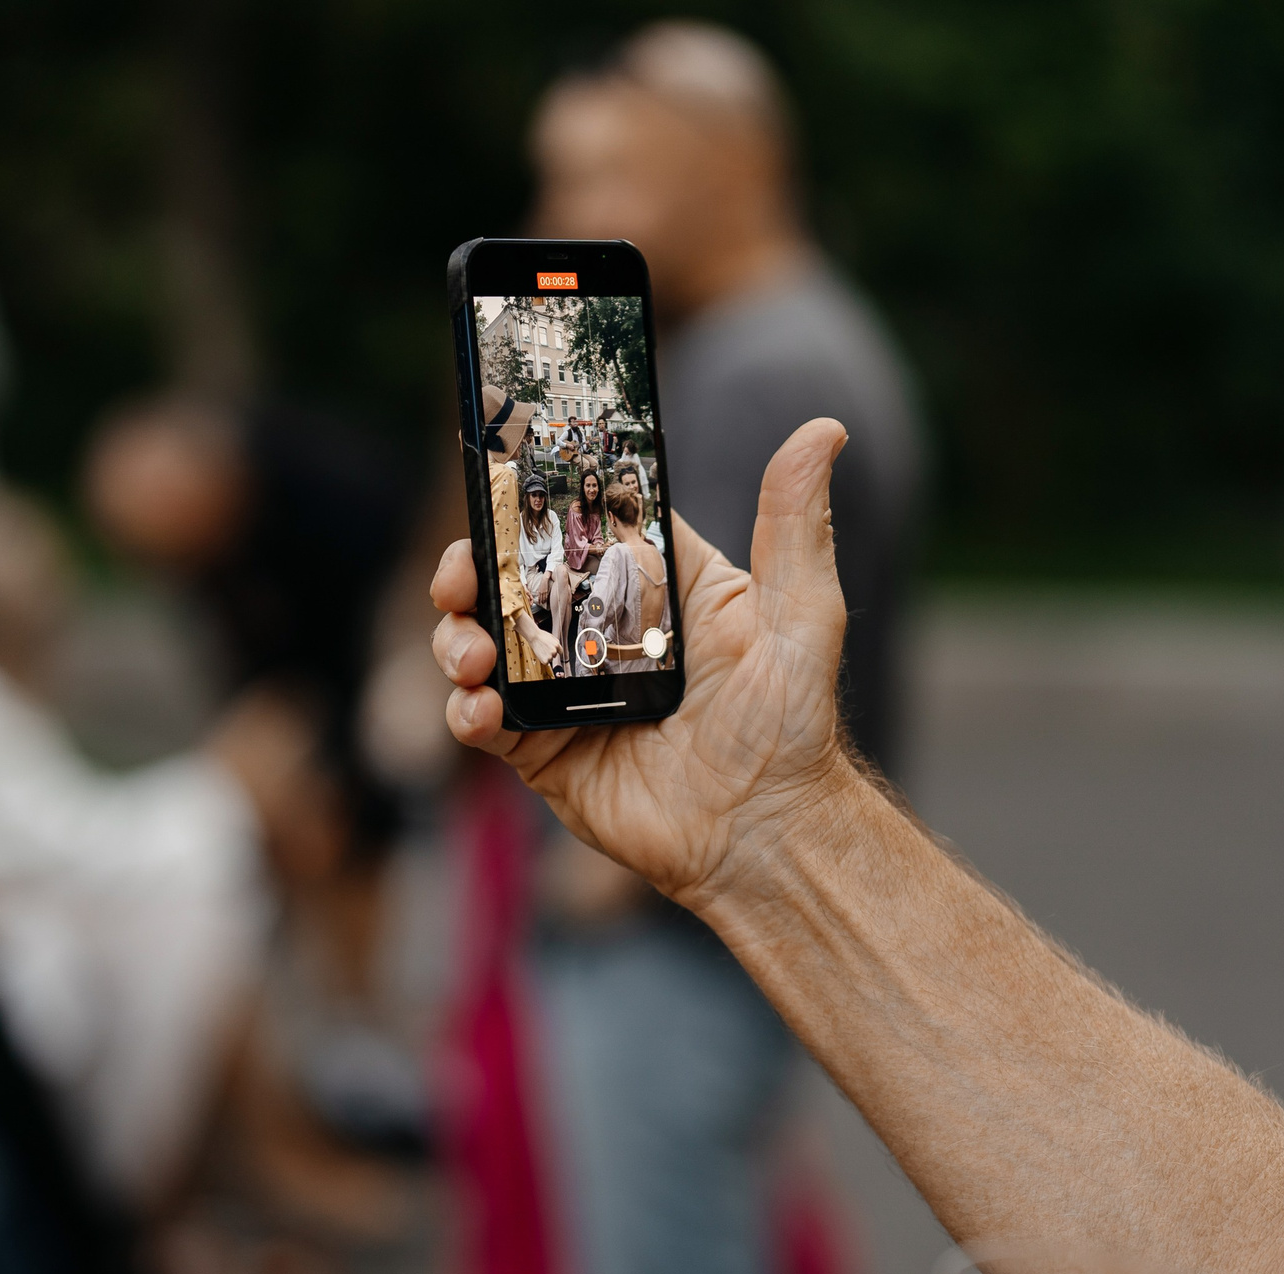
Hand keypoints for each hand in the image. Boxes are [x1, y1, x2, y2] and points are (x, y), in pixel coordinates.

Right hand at [430, 419, 854, 909]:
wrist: (764, 835)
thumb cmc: (792, 727)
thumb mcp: (801, 613)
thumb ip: (796, 523)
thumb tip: (826, 428)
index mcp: (654, 582)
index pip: (580, 521)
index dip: (534, 499)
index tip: (497, 480)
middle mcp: (599, 627)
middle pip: (511, 577)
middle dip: (468, 567)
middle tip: (458, 577)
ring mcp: (564, 690)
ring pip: (482, 641)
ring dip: (457, 638)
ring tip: (471, 655)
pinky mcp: (542, 750)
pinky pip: (483, 720)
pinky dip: (465, 709)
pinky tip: (479, 708)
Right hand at [531, 629, 562, 668]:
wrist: (534, 637)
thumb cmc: (541, 636)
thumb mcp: (552, 637)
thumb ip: (557, 643)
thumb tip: (558, 648)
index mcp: (557, 645)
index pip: (560, 652)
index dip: (557, 651)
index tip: (553, 651)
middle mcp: (554, 651)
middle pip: (555, 655)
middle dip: (551, 653)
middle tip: (545, 649)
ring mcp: (549, 656)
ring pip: (550, 659)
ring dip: (547, 657)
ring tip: (542, 651)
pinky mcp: (545, 661)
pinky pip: (546, 663)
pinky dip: (543, 660)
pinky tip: (540, 654)